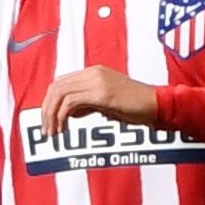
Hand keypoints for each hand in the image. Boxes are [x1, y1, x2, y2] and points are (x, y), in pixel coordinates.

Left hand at [40, 66, 157, 136]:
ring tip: (53, 133)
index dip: (49, 103)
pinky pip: (71, 103)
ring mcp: (98, 81)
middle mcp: (94, 72)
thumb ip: (88, 103)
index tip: (49, 122)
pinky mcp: (102, 93)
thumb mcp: (107, 102)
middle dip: (46, 110)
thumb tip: (70, 113)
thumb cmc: (136, 106)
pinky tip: (65, 129)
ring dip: (51, 116)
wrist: (158, 105)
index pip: (60, 83)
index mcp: (94, 71)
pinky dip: (62, 117)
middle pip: (56, 87)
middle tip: (47, 130)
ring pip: (59, 94)